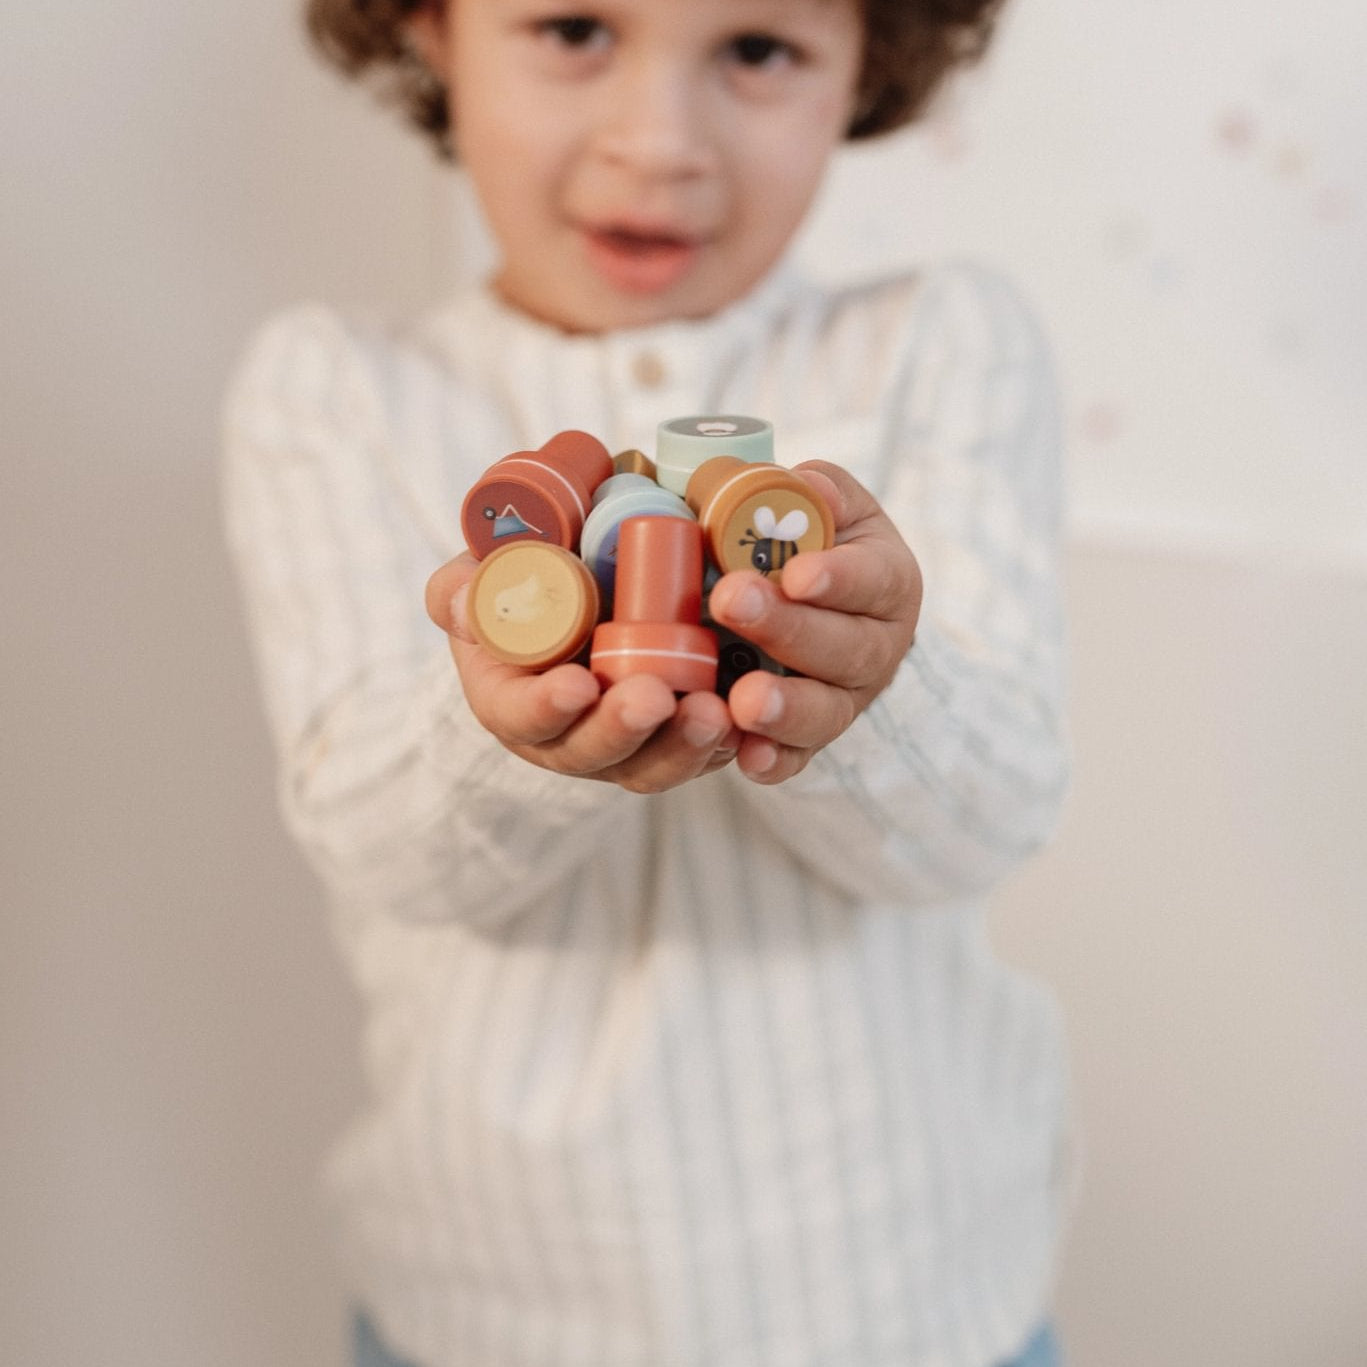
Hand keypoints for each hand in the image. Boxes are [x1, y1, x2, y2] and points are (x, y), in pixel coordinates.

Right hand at [425, 553, 740, 793]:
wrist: (583, 583)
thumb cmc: (521, 583)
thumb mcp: (479, 578)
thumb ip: (462, 588)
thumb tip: (466, 603)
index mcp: (511, 701)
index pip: (522, 718)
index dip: (546, 709)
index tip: (577, 685)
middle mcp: (566, 737)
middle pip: (594, 753)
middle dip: (626, 730)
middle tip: (657, 698)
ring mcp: (623, 746)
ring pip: (652, 765)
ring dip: (684, 746)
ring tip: (715, 712)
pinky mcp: (674, 740)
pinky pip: (700, 755)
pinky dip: (725, 744)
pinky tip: (749, 721)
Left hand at [706, 461, 922, 784]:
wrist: (806, 603)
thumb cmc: (810, 543)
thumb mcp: (823, 505)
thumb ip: (816, 491)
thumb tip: (806, 484)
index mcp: (887, 580)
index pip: (872, 579)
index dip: (838, 579)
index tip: (797, 574)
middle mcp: (878, 646)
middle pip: (846, 649)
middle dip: (790, 629)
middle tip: (732, 602)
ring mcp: (846, 699)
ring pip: (827, 712)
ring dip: (786, 707)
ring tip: (744, 701)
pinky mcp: (810, 738)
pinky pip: (798, 758)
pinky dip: (774, 761)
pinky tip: (748, 759)